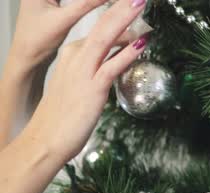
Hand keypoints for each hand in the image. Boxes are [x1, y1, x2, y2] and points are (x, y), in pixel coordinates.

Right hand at [0, 0, 147, 192]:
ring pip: (105, 38)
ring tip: (141, 3)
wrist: (45, 140)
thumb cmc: (63, 117)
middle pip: (101, 26)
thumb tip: (113, 66)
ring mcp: (83, 72)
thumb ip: (96, 73)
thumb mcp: (79, 87)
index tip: (131, 5)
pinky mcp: (92, 88)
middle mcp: (76, 58)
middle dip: (120, 8)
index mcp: (73, 56)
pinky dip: (128, 53)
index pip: (98, 30)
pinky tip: (143, 43)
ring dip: (125, 20)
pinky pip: (112, 66)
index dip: (116, 17)